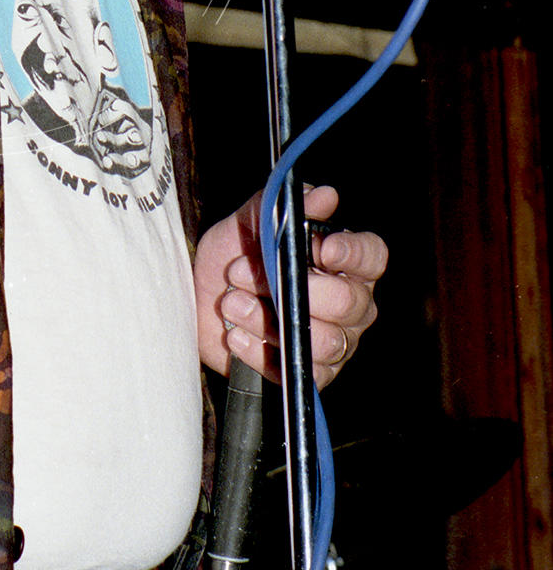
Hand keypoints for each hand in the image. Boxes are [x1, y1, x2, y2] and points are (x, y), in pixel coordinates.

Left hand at [195, 184, 388, 389]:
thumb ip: (281, 205)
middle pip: (350, 303)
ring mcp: (332, 342)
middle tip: (247, 273)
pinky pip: (298, 371)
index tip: (323, 249)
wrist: (197, 297)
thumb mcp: (248, 222)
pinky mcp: (306, 373)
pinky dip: (261, 351)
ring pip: (325, 341)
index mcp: (343, 263)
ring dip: (270, 319)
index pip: (372, 257)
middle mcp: (348, 305)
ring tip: (233, 302)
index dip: (354, 254)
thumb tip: (323, 195)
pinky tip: (236, 333)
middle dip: (296, 288)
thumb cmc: (233, 255)